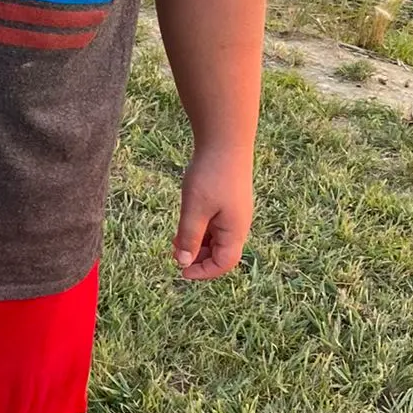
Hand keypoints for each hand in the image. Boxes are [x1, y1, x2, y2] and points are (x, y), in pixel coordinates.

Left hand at [172, 147, 253, 280]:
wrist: (224, 141)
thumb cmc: (210, 175)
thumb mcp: (194, 209)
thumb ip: (189, 237)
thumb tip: (183, 262)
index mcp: (235, 230)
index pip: (224, 263)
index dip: (203, 272)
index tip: (181, 271)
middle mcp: (238, 224)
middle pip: (220, 253)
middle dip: (197, 258)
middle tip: (174, 255)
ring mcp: (234, 213)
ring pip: (215, 239)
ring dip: (196, 244)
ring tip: (175, 241)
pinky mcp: (227, 202)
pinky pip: (214, 224)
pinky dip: (199, 230)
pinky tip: (183, 225)